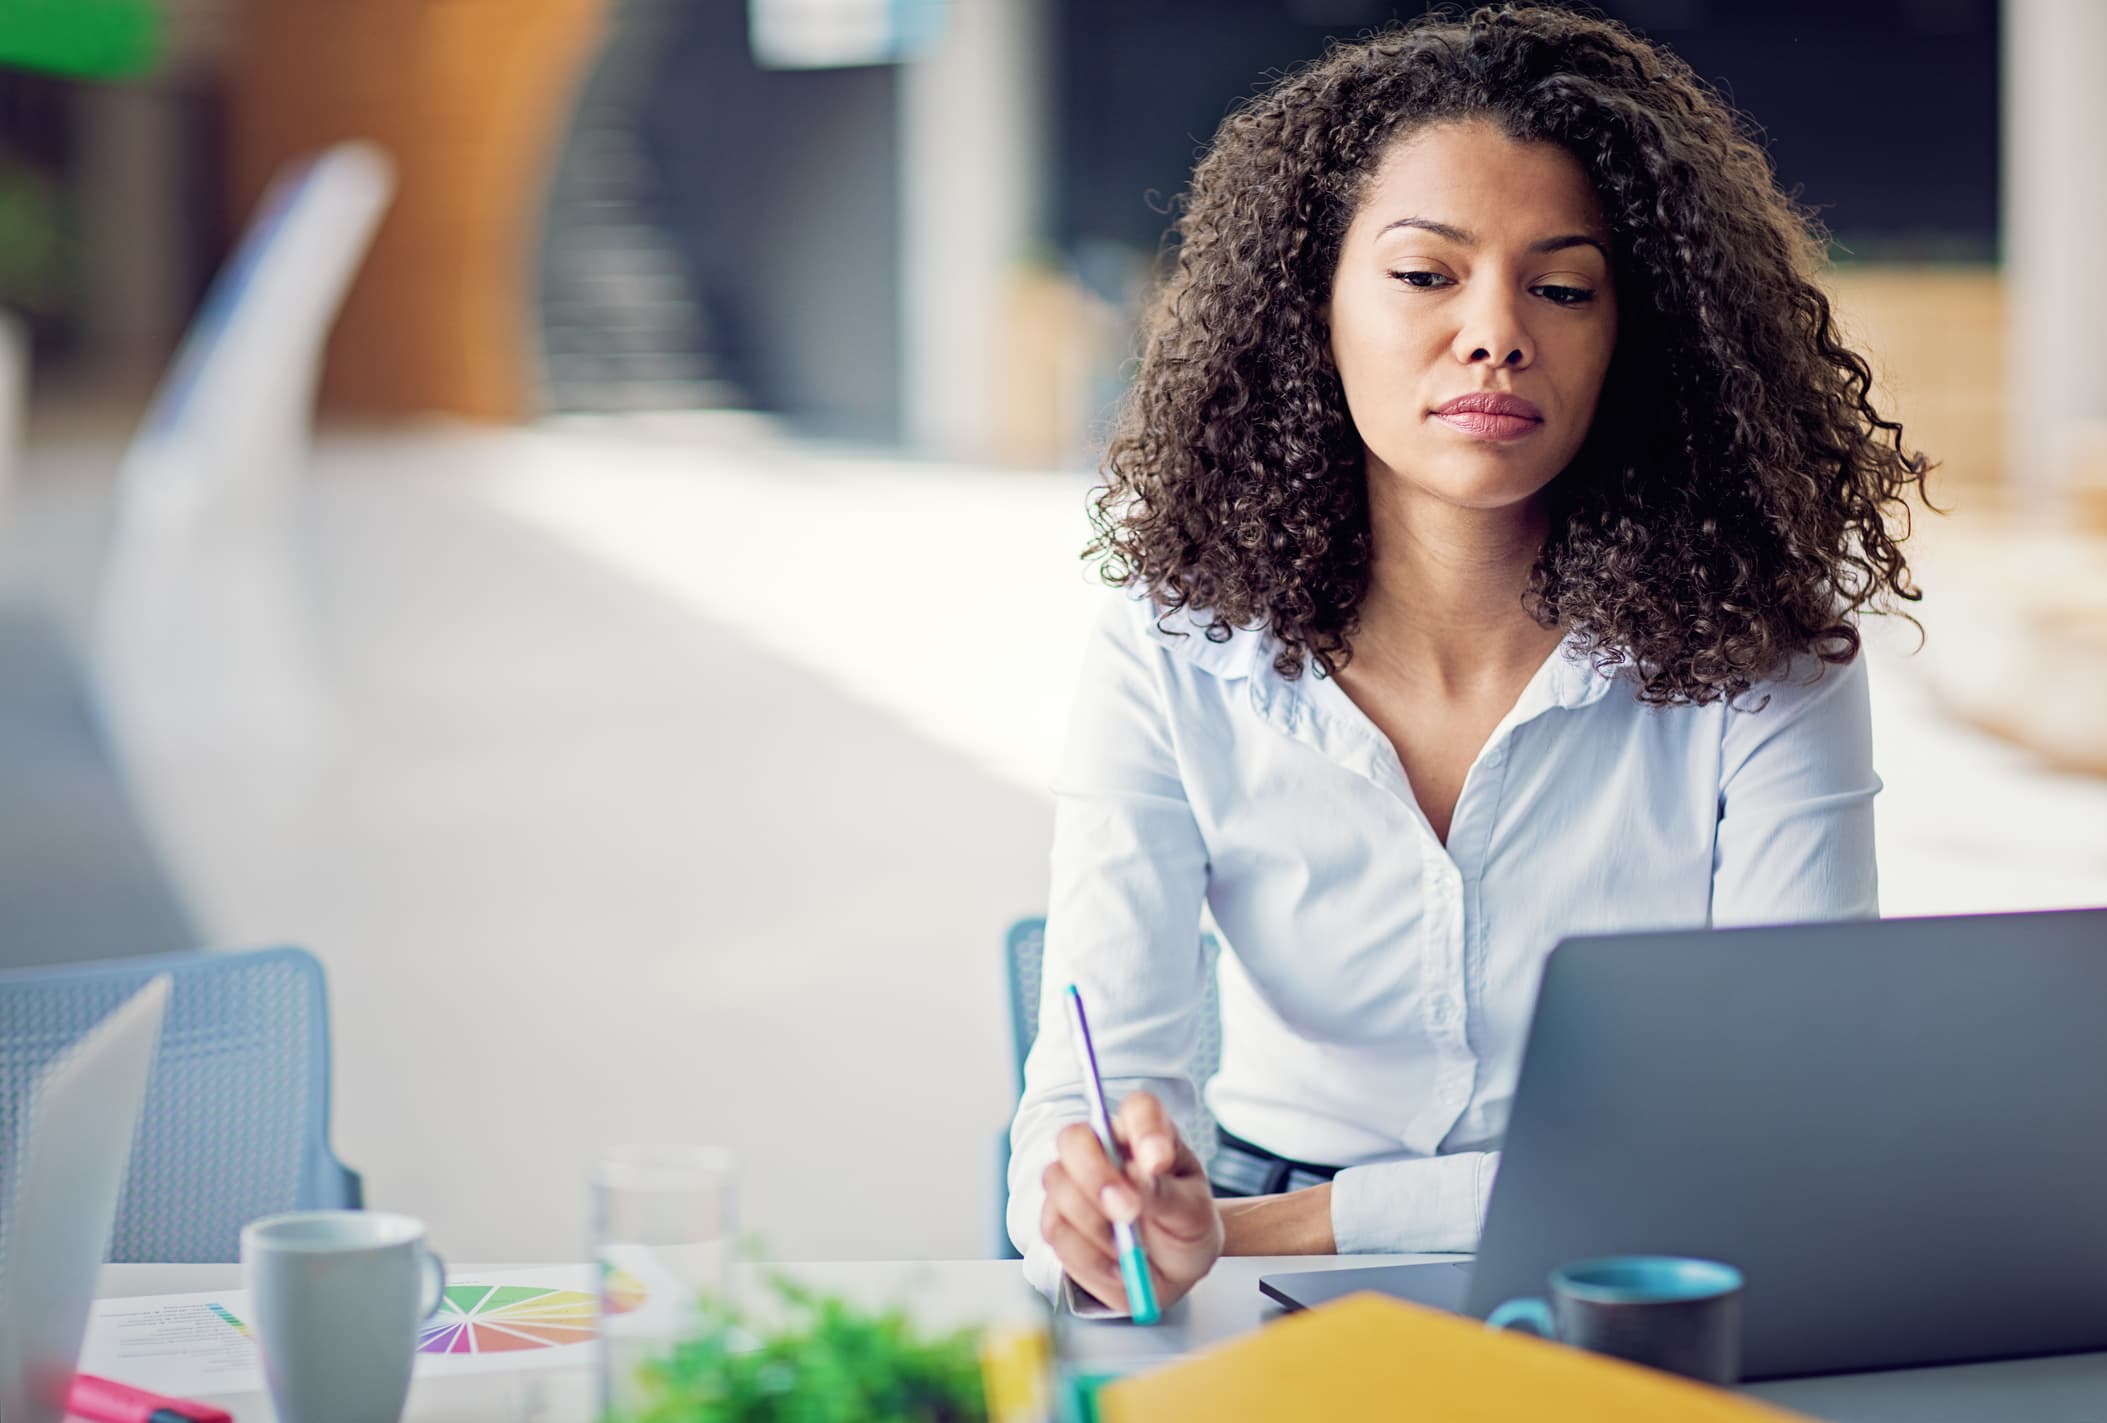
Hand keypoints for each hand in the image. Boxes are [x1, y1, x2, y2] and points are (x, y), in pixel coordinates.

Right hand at [1038, 1091, 1223, 1313]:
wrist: (1171, 1270)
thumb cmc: (1186, 1230)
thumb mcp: (1193, 1216)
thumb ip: (1167, 1195)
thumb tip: (1136, 1178)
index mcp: (1146, 1135)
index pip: (1138, 1109)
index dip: (1143, 1128)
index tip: (1157, 1162)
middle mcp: (1103, 1150)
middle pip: (1075, 1138)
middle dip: (1095, 1175)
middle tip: (1128, 1211)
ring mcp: (1073, 1182)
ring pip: (1057, 1184)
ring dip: (1095, 1224)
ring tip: (1130, 1249)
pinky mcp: (1058, 1219)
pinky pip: (1055, 1229)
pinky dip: (1088, 1255)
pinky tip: (1116, 1265)